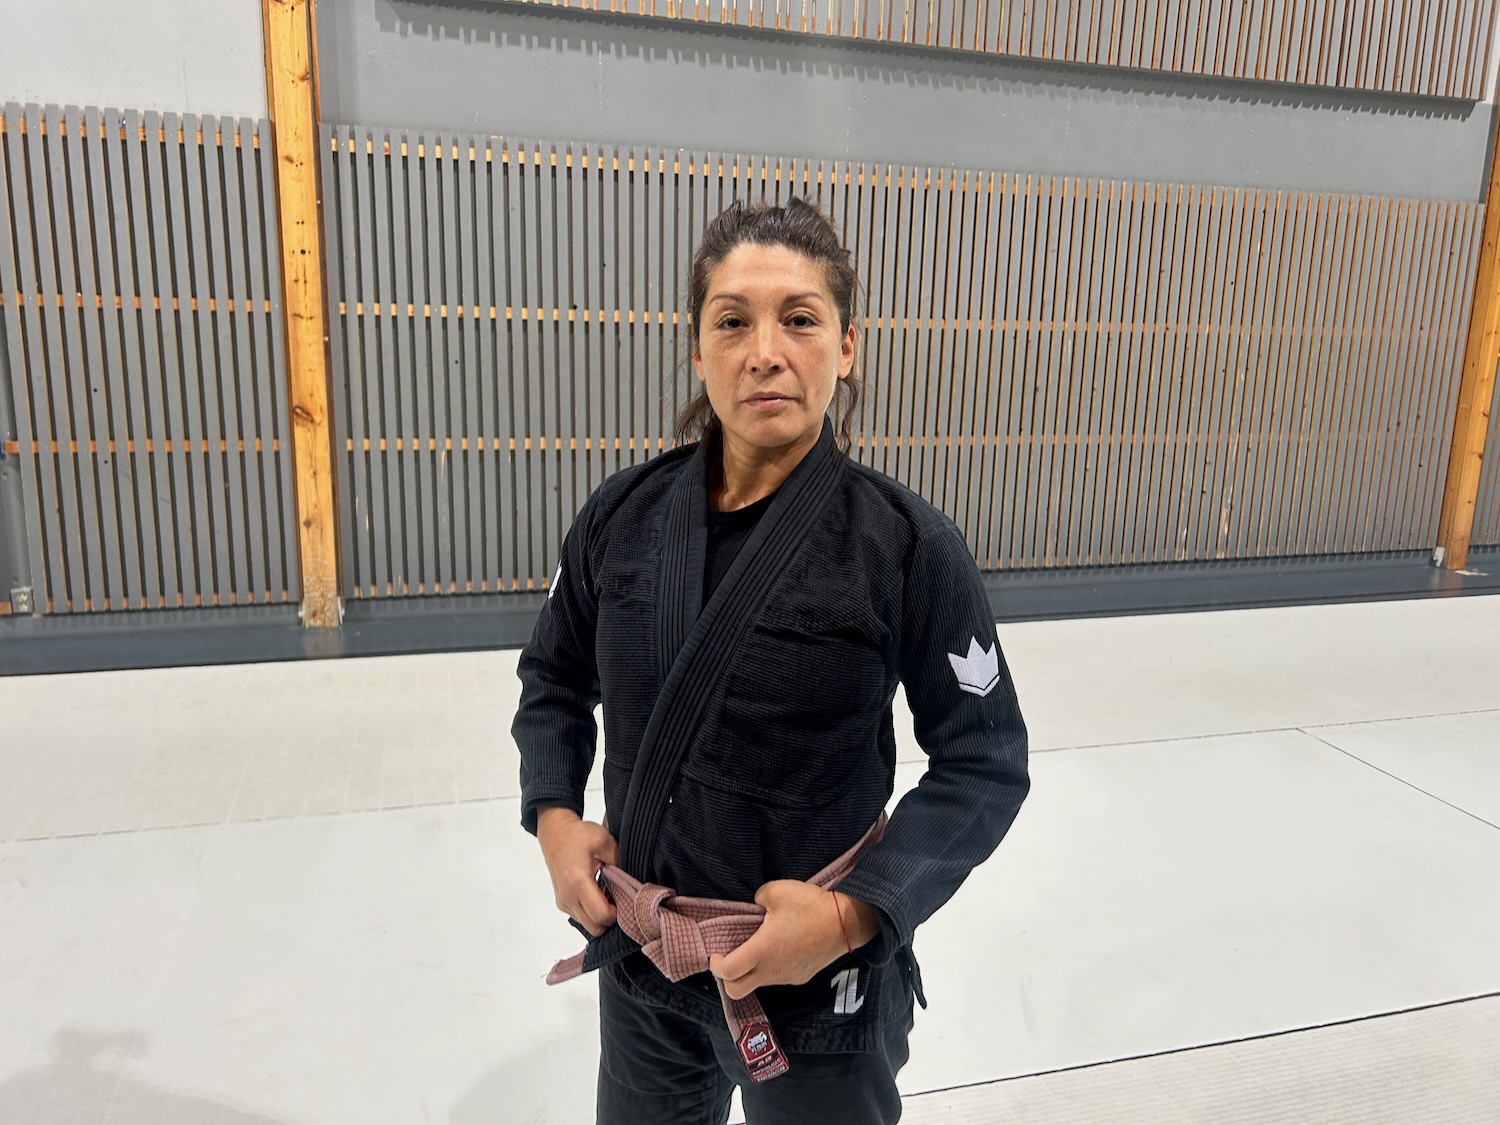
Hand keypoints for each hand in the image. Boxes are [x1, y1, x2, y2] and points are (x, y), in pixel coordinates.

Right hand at [536, 807, 618, 935]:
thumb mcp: (605, 842)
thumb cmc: (578, 835)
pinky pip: (581, 918)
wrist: (555, 833)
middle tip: (620, 900)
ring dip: (601, 917)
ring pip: (588, 925)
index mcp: (578, 882)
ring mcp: (563, 902)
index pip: (601, 916)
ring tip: (609, 895)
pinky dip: (592, 913)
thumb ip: (620, 863)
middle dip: (610, 919)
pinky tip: (599, 895)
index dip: (618, 913)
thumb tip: (634, 883)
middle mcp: (568, 896)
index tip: (626, 899)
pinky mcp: (562, 903)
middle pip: (595, 928)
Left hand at [708, 882, 879, 999]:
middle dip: (727, 979)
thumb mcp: (776, 891)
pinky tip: (781, 948)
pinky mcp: (800, 977)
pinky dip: (771, 968)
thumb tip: (756, 906)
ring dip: (751, 971)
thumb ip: (757, 898)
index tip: (716, 953)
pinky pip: (778, 978)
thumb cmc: (810, 906)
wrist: (845, 923)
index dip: (716, 966)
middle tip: (730, 959)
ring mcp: (787, 977)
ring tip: (760, 946)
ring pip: (759, 983)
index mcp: (761, 951)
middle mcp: (771, 971)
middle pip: (737, 991)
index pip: (728, 972)